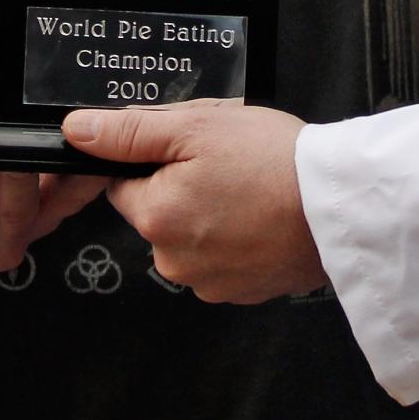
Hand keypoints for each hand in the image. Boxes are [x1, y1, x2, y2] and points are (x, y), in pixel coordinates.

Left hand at [65, 102, 325, 303]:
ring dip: (211, 216)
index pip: (125, 184)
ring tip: (252, 190)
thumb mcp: (197, 126)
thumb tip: (75, 131)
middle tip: (229, 165)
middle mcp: (173, 259)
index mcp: (155, 216)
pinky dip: (237, 239)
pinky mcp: (242, 292)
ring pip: (190, 237)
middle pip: (158, 213)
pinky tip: (264, 216)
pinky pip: (222, 260)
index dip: (157, 161)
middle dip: (184, 188)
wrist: (343, 206)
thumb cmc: (275, 160)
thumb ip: (129, 132)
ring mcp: (209, 282)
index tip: (194, 151)